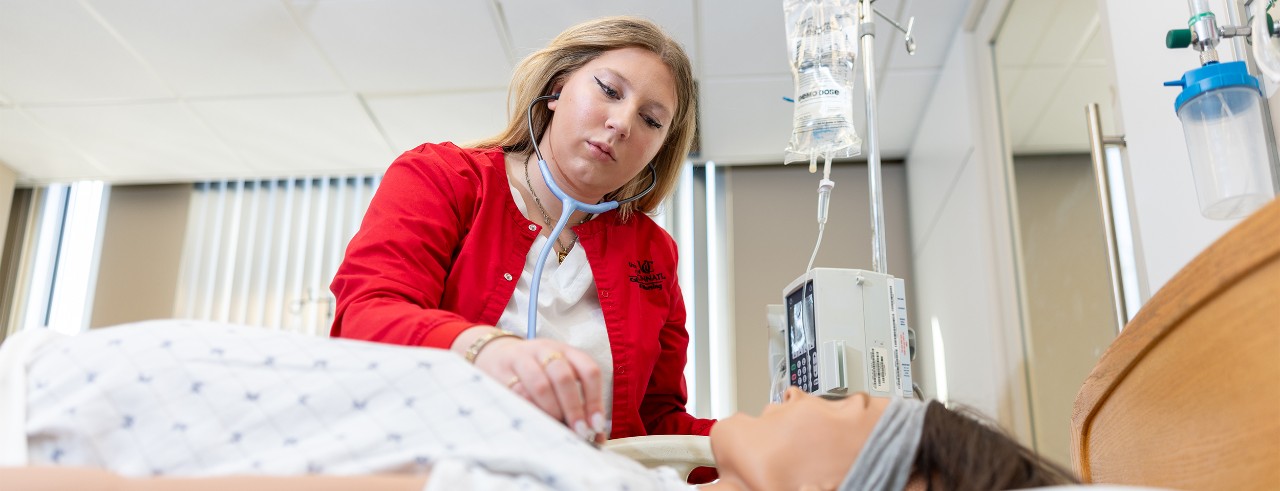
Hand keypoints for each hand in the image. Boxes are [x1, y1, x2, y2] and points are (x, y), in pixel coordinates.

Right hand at [473, 336, 606, 443]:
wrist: (495, 354)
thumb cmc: (536, 371)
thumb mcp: (559, 377)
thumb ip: (579, 403)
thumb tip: (596, 436)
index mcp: (567, 351)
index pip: (589, 371)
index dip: (595, 400)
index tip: (596, 424)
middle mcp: (546, 351)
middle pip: (564, 378)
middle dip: (574, 408)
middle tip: (578, 431)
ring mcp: (522, 359)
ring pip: (540, 385)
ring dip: (552, 410)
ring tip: (556, 427)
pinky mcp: (502, 372)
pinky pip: (517, 393)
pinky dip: (531, 410)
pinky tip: (537, 422)